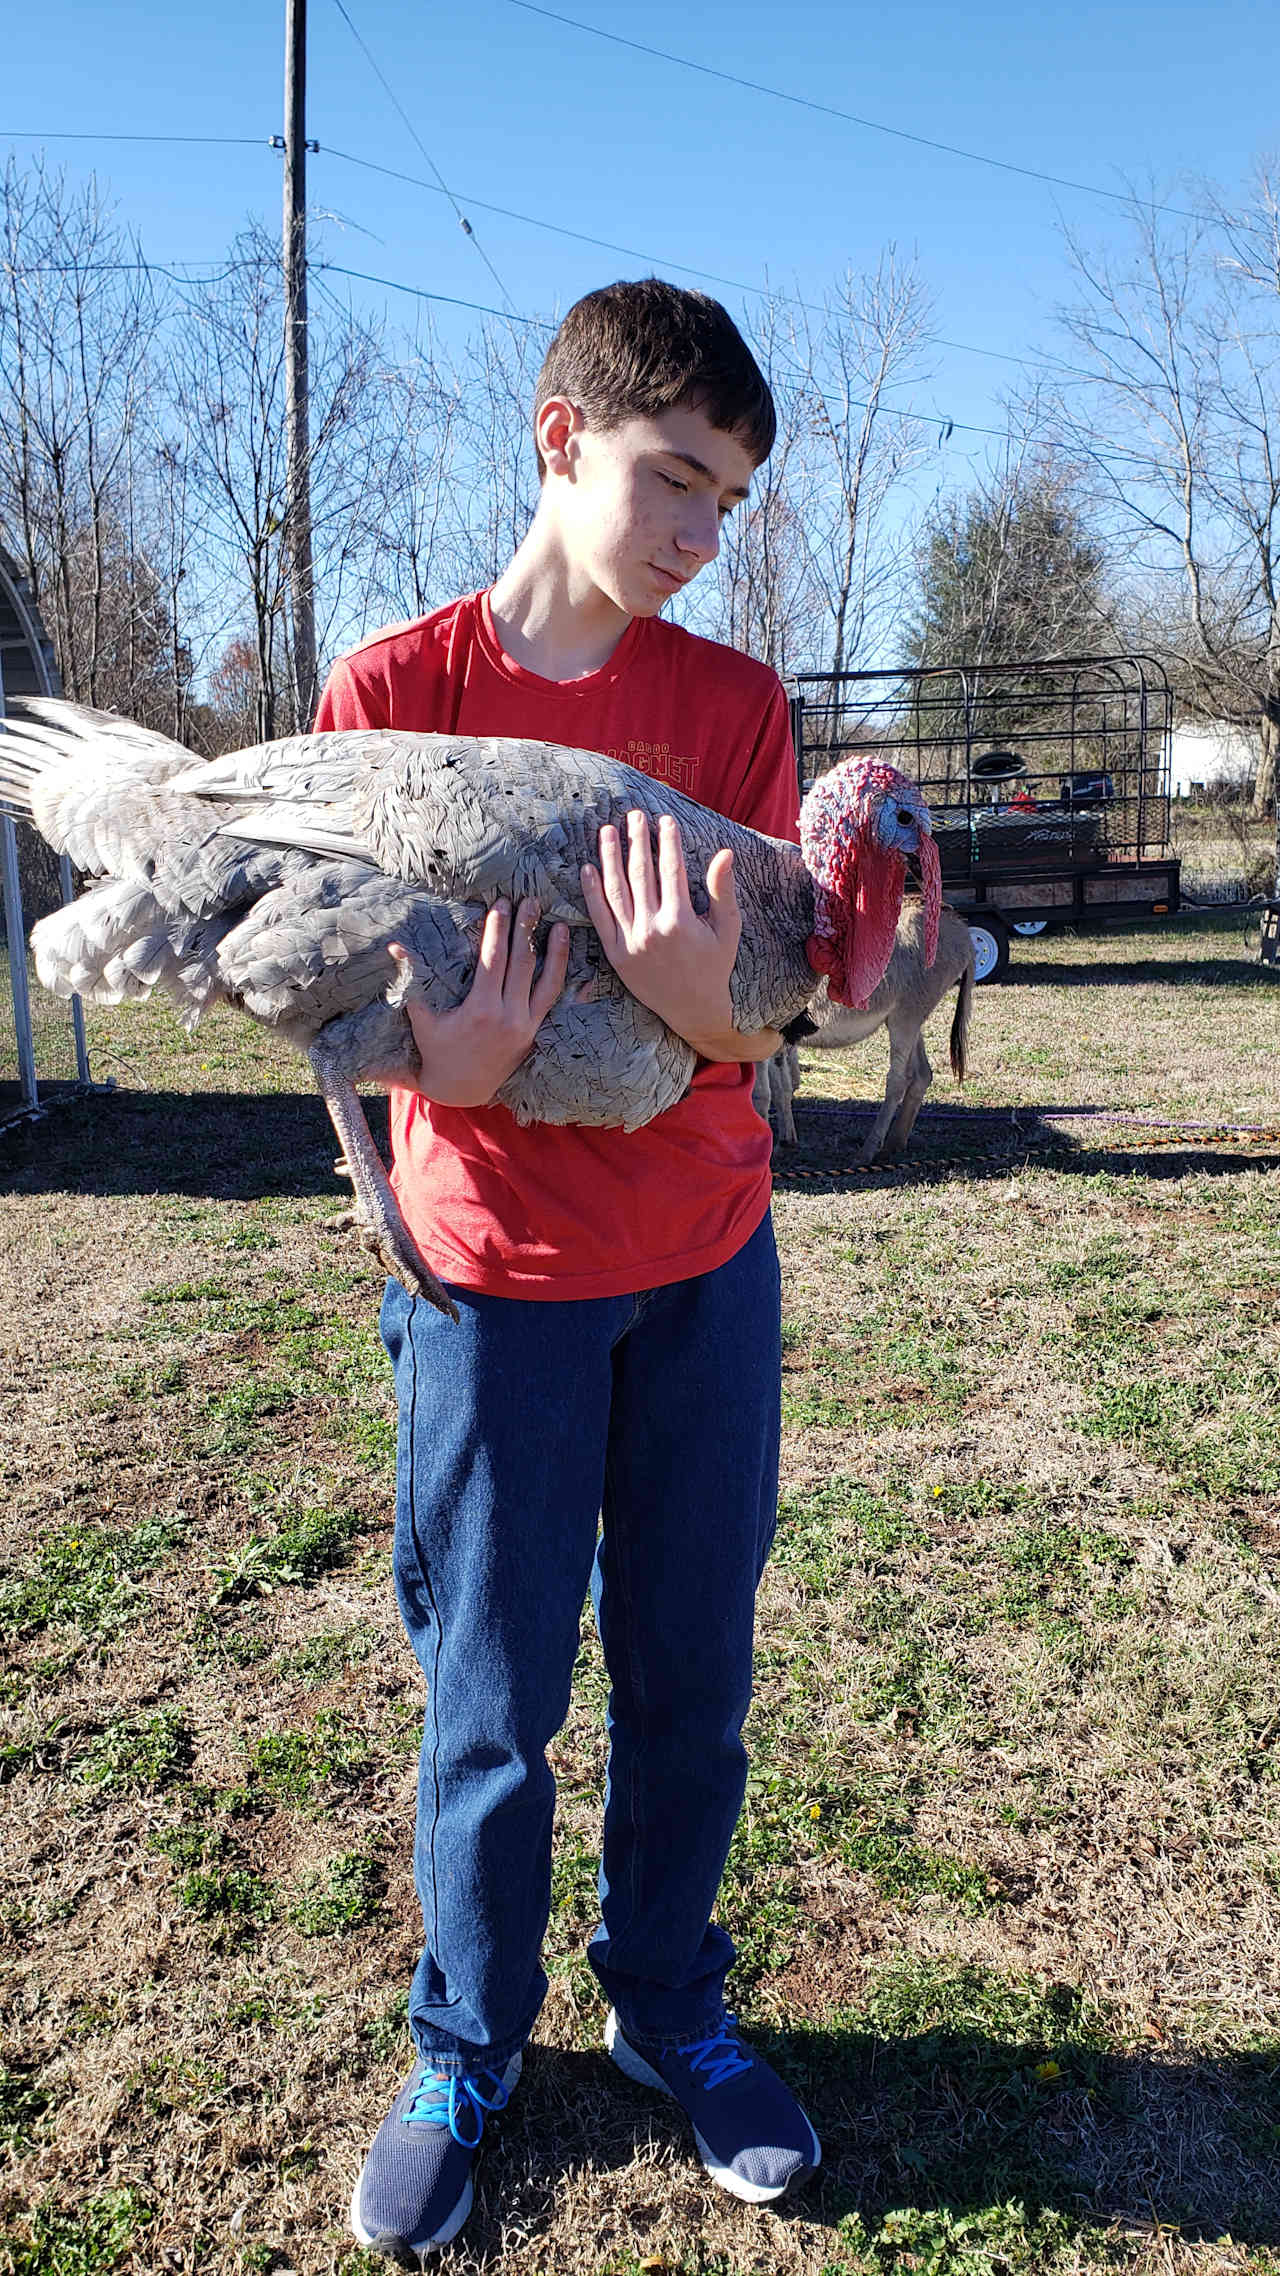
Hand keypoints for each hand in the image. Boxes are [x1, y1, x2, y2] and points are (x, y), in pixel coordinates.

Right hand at [391, 898, 569, 1107]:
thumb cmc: (437, 1051)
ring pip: (546, 981)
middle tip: (530, 900)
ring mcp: (526, 1025)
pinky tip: (567, 956)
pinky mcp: (534, 1031)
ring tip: (559, 924)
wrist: (462, 1089)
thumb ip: (413, 980)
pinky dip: (561, 976)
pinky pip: (552, 999)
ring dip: (554, 951)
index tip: (501, 904)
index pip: (494, 961)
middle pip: (522, 964)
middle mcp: (509, 1017)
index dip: (498, 930)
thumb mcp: (422, 1018)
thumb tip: (396, 946)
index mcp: (481, 1011)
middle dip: (525, 930)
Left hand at [581, 811, 742, 1056]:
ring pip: (616, 891)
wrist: (693, 1010)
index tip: (665, 819)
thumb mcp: (728, 931)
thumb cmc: (714, 967)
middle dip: (637, 840)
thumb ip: (723, 891)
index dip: (667, 841)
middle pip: (640, 874)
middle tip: (633, 815)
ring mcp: (630, 942)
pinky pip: (600, 918)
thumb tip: (725, 853)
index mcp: (680, 921)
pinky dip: (592, 892)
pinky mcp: (615, 954)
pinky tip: (587, 868)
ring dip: (609, 857)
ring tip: (607, 831)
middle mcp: (651, 929)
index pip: (671, 870)